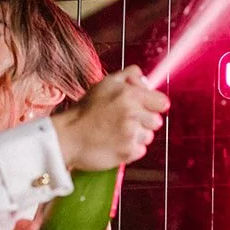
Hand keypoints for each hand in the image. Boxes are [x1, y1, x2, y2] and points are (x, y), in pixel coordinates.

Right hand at [50, 66, 169, 170]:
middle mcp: (133, 114)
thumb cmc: (85, 110)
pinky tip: (115, 143)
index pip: (162, 102)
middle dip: (145, 121)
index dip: (154, 104)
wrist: (67, 137)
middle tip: (126, 120)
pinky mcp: (128, 153)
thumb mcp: (105, 84)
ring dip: (137, 135)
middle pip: (157, 121)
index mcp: (130, 95)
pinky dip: (131, 149)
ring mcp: (131, 135)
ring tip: (117, 132)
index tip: (145, 107)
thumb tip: (147, 80)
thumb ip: (129, 76)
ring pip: (149, 136)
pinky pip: (140, 151)